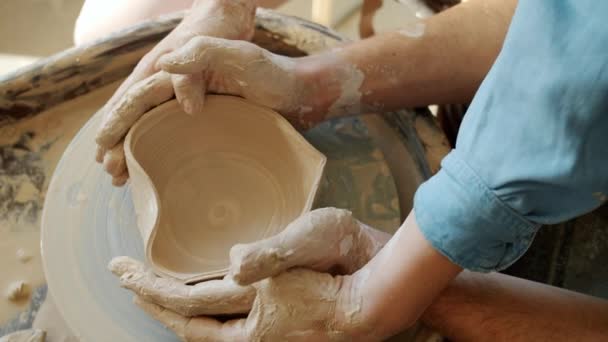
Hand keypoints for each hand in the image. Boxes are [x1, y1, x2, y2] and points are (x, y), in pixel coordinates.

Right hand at [94, 0, 255, 185]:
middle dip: (117, 144)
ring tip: (124, 172)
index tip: (104, 155)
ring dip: (131, 143)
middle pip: (130, 115)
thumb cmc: (221, 30)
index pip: (128, 104)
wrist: (231, 12)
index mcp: (156, 70)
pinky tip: (155, 150)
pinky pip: (160, 116)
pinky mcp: (187, 90)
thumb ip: (194, 73)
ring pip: (142, 118)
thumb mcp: (212, 48)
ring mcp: (169, 84)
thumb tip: (186, 106)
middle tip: (111, 174)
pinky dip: (152, 135)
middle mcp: (157, 77)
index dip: (116, 129)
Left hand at [109, 208, 390, 340]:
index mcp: (255, 316)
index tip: (120, 270)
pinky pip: (228, 327)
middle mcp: (255, 332)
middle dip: (153, 303)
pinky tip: (204, 307)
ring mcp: (267, 332)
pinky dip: (204, 316)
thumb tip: (233, 264)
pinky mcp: (278, 325)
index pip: (187, 305)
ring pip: (207, 330)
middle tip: (126, 283)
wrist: (381, 299)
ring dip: (175, 312)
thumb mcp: (310, 250)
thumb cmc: (347, 271)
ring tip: (155, 297)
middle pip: (189, 325)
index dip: (150, 288)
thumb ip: (269, 258)